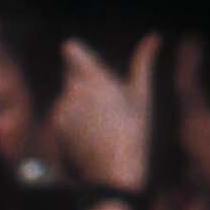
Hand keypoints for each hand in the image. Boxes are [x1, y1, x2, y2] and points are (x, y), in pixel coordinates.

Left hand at [53, 33, 156, 194]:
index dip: (76, 52)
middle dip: (83, 79)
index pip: (71, 51)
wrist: (113, 173)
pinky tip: (90, 134)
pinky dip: (71, 118)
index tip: (83, 58)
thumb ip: (143, 63)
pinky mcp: (55, 126)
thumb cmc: (134, 132)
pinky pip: (61, 114)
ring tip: (101, 123)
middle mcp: (73, 92)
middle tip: (105, 103)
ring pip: (66, 94)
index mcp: (95, 80)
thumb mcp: (142, 96)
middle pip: (70, 73)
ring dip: (78, 100)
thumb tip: (154, 36)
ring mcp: (61, 110)